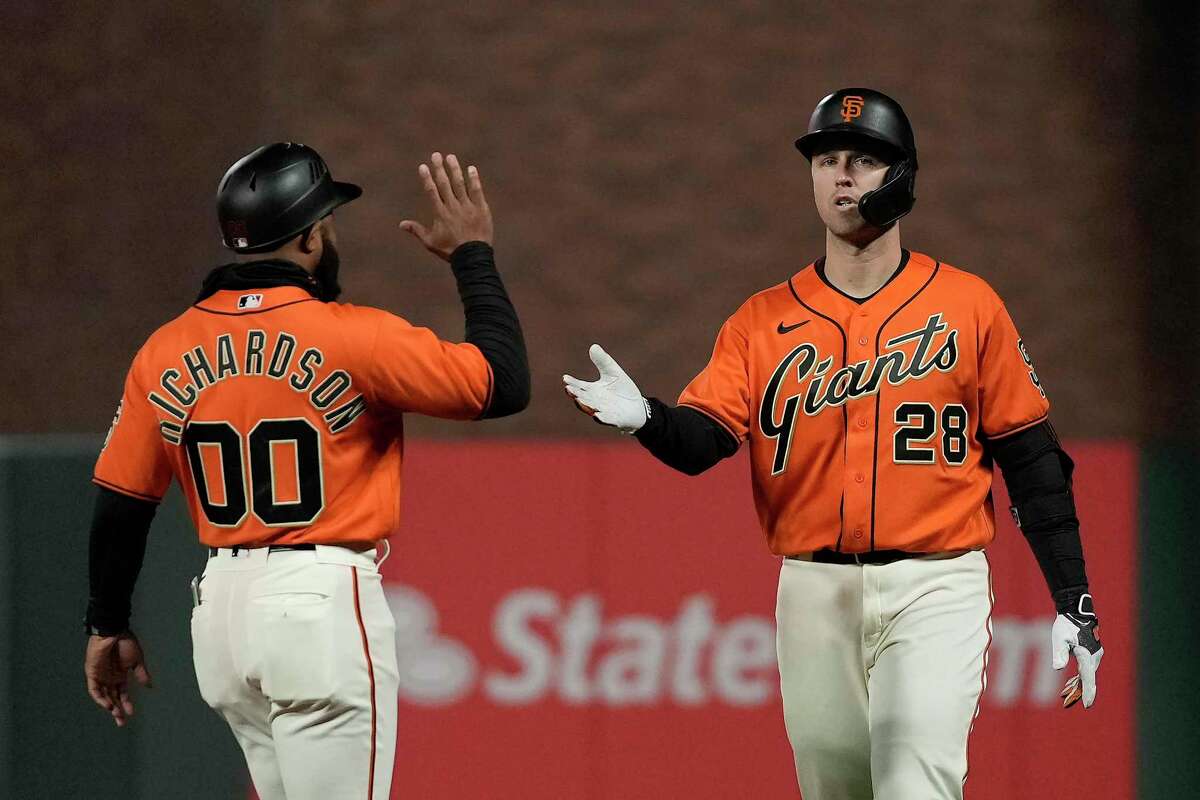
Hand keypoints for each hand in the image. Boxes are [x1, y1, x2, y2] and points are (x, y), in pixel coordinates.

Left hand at [85, 631, 152, 726]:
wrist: (113, 632)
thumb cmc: (126, 643)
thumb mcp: (137, 660)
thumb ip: (142, 674)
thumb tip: (150, 686)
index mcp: (120, 674)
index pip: (123, 693)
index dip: (127, 703)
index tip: (132, 713)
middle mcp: (110, 678)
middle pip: (113, 697)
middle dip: (117, 710)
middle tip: (122, 722)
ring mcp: (101, 676)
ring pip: (104, 696)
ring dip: (109, 706)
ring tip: (116, 714)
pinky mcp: (92, 674)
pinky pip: (95, 690)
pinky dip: (100, 698)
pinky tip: (108, 704)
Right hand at [400, 152, 492, 260]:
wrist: (472, 257)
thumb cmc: (450, 250)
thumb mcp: (430, 242)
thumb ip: (417, 230)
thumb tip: (401, 224)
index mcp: (440, 213)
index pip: (432, 192)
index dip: (427, 178)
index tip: (423, 166)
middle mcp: (453, 207)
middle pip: (445, 184)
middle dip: (439, 168)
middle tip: (436, 155)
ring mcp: (468, 207)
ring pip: (460, 184)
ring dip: (455, 170)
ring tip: (451, 157)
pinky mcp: (481, 209)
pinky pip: (477, 191)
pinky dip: (474, 180)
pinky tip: (471, 168)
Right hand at [563, 344, 648, 433]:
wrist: (638, 407)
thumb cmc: (622, 390)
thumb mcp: (613, 373)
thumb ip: (603, 361)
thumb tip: (593, 346)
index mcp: (592, 390)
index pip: (579, 386)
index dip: (572, 382)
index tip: (565, 378)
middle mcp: (595, 402)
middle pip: (583, 397)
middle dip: (575, 393)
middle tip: (569, 389)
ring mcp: (603, 411)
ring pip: (591, 408)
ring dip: (584, 405)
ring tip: (578, 399)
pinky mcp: (614, 420)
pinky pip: (606, 420)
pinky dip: (601, 418)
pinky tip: (596, 415)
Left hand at [1051, 593, 1102, 708]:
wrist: (1076, 612)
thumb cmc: (1066, 625)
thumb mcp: (1059, 638)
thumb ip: (1059, 653)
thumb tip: (1058, 668)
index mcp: (1087, 655)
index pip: (1088, 678)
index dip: (1087, 692)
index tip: (1087, 705)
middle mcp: (1093, 658)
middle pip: (1086, 680)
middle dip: (1078, 693)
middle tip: (1066, 703)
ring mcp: (1093, 657)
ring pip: (1085, 677)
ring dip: (1076, 687)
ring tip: (1065, 697)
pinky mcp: (1090, 655)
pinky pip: (1084, 671)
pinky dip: (1077, 679)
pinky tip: (1068, 686)